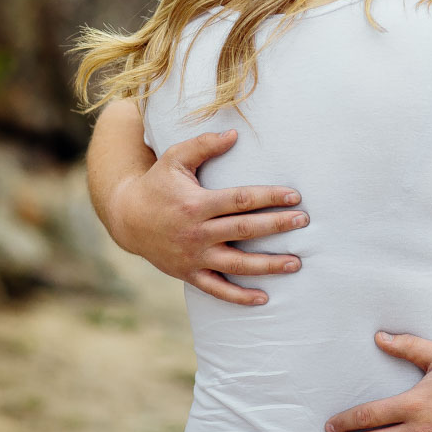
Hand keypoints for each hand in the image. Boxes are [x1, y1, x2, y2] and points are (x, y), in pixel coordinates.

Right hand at [108, 129, 308, 304]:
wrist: (127, 219)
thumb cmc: (157, 184)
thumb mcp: (175, 158)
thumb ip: (204, 145)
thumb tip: (235, 133)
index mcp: (196, 204)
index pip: (240, 200)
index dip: (269, 197)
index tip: (294, 196)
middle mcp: (197, 232)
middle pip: (244, 230)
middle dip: (276, 226)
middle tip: (304, 222)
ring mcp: (194, 256)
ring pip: (237, 264)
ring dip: (268, 265)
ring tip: (296, 263)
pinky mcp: (189, 274)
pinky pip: (217, 289)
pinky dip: (239, 296)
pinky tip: (264, 298)